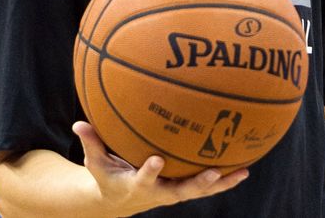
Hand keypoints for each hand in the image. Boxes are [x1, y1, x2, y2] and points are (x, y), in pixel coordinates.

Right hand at [73, 121, 247, 214]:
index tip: (157, 159)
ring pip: (201, 190)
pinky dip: (225, 178)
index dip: (150, 170)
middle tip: (212, 173)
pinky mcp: (185, 189)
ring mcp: (175, 192)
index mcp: (137, 184)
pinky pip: (208, 185)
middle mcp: (160, 191)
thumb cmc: (109, 176)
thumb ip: (91, 142)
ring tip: (241, 173)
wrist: (120, 201)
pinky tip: (245, 167)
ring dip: (221, 183)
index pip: (144, 178)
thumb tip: (79, 122)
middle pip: (181, 190)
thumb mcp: (96, 163)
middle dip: (197, 183)